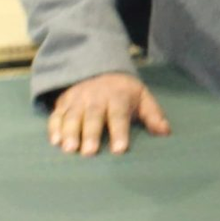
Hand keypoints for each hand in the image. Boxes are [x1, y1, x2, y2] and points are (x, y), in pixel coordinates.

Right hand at [48, 71, 168, 155]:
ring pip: (73, 116)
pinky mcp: (64, 103)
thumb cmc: (123, 91)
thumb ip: (153, 115)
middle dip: (91, 134)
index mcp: (117, 97)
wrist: (98, 68)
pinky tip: (55, 141)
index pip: (119, 116)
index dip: (119, 132)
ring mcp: (78, 100)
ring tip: (69, 149)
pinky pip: (57, 115)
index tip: (119, 149)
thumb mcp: (142, 97)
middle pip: (93, 116)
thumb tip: (165, 133)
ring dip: (69, 132)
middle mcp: (96, 98)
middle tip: (89, 153)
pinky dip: (54, 127)